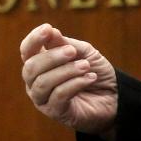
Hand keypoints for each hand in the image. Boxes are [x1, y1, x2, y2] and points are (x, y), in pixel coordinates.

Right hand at [20, 23, 117, 137]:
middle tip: (73, 51)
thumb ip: (64, 43)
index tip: (48, 28)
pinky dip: (75, 83)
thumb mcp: (82, 52)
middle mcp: (35, 82)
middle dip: (52, 57)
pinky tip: (90, 78)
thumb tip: (49, 31)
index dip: (34, 39)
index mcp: (39, 63)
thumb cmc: (92, 70)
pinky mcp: (56, 112)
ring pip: (43, 83)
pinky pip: (59, 96)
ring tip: (86, 66)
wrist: (113, 95)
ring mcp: (43, 99)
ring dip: (66, 71)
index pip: (27, 50)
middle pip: (30, 67)